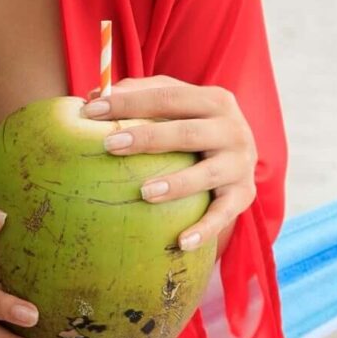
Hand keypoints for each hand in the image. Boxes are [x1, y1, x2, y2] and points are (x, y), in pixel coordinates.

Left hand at [81, 76, 257, 252]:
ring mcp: (240, 163)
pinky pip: (224, 214)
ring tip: (145, 193)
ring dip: (177, 183)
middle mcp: (232, 129)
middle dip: (148, 138)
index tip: (92, 110)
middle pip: (187, 132)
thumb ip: (140, 96)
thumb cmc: (195, 126)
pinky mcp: (244, 193)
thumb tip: (93, 97)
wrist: (241, 155)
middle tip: (110, 146)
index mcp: (213, 100)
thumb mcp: (176, 106)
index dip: (129, 102)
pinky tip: (182, 242)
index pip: (168, 96)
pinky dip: (206, 229)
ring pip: (208, 173)